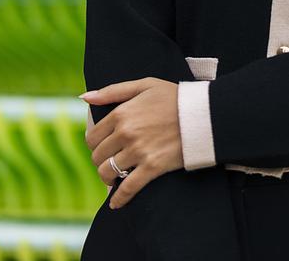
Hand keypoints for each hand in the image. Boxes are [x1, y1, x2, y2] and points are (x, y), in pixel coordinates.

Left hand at [81, 77, 183, 208]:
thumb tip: (84, 97)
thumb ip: (112, 91)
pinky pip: (127, 188)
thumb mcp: (145, 85)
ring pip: (108, 172)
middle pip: (98, 156)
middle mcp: (126, 132)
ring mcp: (138, 151)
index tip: (103, 146)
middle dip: (101, 160)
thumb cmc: (174, 97)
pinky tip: (116, 203)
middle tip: (110, 160)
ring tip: (114, 177)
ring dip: (108, 178)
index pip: (92, 136)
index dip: (95, 143)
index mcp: (122, 113)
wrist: (203, 113)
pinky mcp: (152, 167)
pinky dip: (119, 199)